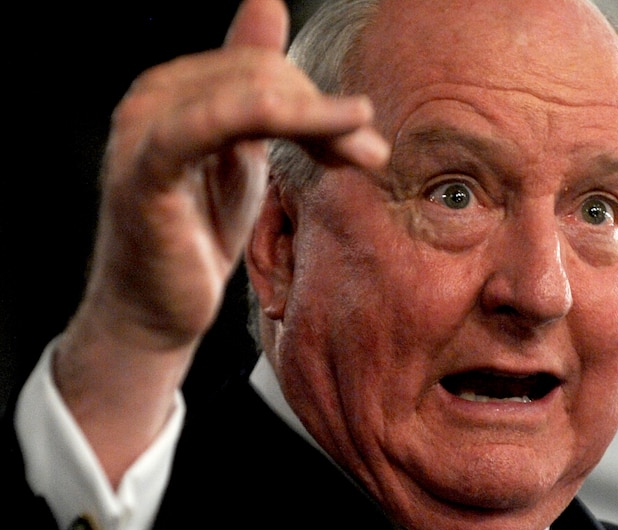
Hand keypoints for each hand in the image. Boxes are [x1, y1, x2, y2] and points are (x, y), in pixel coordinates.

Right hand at [54, 0, 388, 484]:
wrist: (158, 310)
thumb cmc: (199, 232)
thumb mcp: (240, 153)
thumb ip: (257, 91)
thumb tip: (267, 4)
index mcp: (176, 88)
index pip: (262, 65)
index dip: (318, 96)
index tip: (364, 135)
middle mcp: (153, 96)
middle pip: (261, 73)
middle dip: (325, 112)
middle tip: (372, 155)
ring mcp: (144, 131)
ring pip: (247, 93)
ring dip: (319, 118)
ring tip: (368, 153)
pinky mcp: (146, 171)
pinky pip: (210, 125)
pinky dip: (273, 117)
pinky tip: (330, 129)